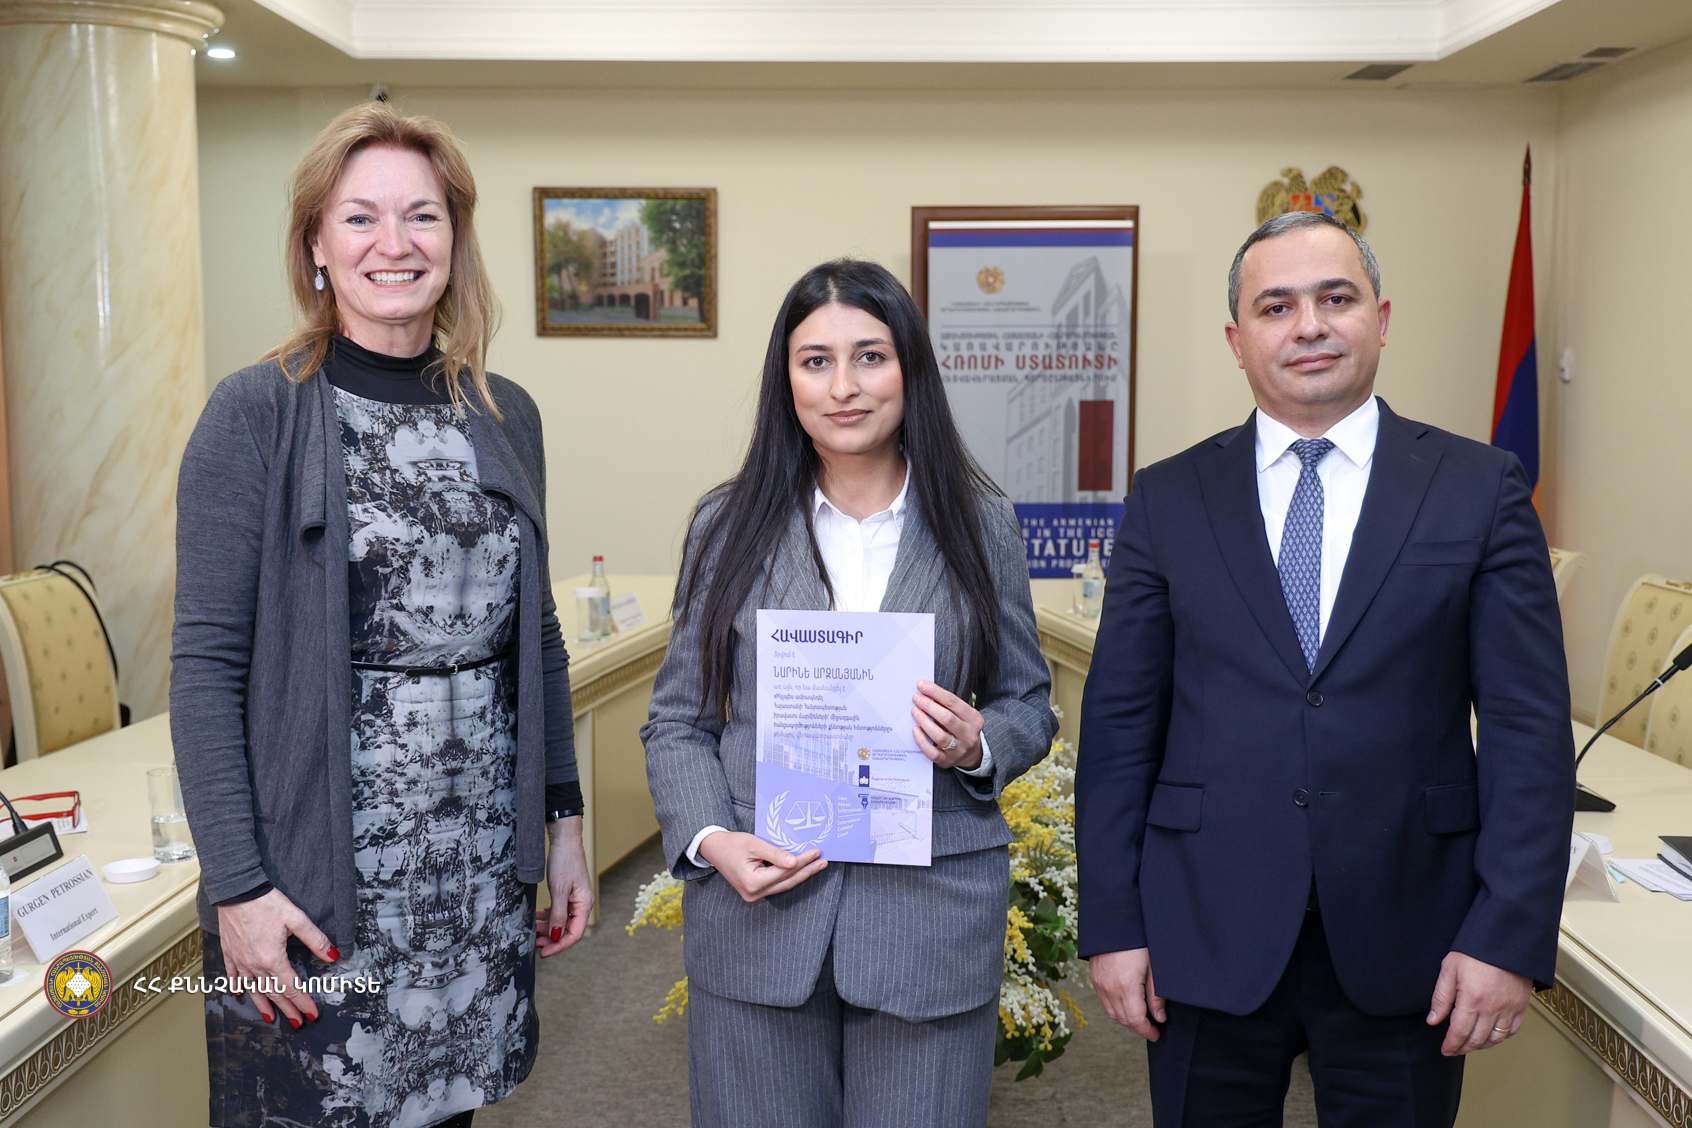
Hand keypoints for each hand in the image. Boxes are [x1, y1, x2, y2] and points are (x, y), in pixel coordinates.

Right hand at [214, 889, 337, 1027]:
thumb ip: (316, 939)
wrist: (237, 891)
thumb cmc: (266, 902)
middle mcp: (255, 965)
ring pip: (254, 988)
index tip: (312, 1014)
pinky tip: (240, 993)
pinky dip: (238, 985)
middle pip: (274, 993)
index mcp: (273, 959)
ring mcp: (240, 960)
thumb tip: (333, 956)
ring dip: (263, 1004)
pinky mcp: (230, 952)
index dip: (303, 1002)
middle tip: (297, 1022)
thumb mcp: (297, 918)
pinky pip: (233, 975)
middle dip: (288, 1009)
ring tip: (271, 1018)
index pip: (292, 987)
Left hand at [536, 815, 594, 956]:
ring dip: (549, 929)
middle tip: (536, 945)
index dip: (560, 945)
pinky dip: (549, 917)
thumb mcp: (559, 891)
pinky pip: (560, 912)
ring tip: (535, 932)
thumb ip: (557, 915)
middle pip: (569, 930)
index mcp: (585, 904)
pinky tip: (538, 917)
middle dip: (553, 939)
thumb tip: (556, 936)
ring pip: (563, 922)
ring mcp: (576, 899)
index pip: (574, 933)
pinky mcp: (569, 894)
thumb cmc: (564, 862)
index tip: (545, 952)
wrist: (565, 841)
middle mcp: (583, 904)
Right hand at [697, 830, 826, 902]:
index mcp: (753, 883)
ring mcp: (755, 895)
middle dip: (807, 871)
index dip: (802, 862)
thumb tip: (795, 863)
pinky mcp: (755, 891)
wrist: (713, 849)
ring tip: (817, 865)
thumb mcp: (754, 845)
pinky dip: (789, 876)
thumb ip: (775, 854)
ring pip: (784, 885)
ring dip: (801, 874)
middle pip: (787, 881)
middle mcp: (754, 893)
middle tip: (823, 862)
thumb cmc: (732, 844)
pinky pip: (777, 884)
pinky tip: (802, 869)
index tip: (816, 852)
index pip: (785, 871)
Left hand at [911, 680, 984, 770]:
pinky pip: (932, 752)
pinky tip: (915, 729)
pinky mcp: (947, 761)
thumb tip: (925, 691)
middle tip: (916, 698)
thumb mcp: (963, 715)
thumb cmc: (962, 727)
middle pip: (947, 718)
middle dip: (929, 706)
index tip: (921, 685)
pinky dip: (922, 740)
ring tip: (914, 711)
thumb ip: (948, 705)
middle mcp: (969, 735)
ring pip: (939, 735)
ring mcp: (958, 749)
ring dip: (924, 721)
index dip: (935, 692)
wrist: (972, 754)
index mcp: (974, 719)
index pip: (953, 702)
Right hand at [1090, 948, 1166, 1040]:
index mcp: (1126, 986)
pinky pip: (1103, 1000)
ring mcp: (1099, 982)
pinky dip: (1115, 1007)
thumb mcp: (1154, 967)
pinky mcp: (1094, 976)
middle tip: (1151, 1028)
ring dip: (1125, 1019)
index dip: (1147, 1031)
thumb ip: (1156, 995)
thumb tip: (1159, 1018)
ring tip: (1139, 1017)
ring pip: (1111, 1012)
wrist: (1115, 921)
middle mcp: (1109, 987)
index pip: (1136, 1020)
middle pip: (1123, 1019)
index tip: (1156, 1034)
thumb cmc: (1138, 940)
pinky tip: (1126, 1003)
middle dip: (1137, 1027)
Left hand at [1427, 951, 1531, 1054]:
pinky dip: (1501, 1038)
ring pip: (1496, 1038)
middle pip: (1477, 1039)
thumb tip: (1434, 1020)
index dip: (1451, 1045)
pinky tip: (1492, 1036)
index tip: (1445, 1050)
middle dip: (1464, 1047)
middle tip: (1455, 1049)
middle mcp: (1492, 1008)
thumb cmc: (1475, 951)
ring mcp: (1509, 1008)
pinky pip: (1512, 1030)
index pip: (1459, 1032)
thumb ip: (1441, 997)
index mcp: (1472, 1000)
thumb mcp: (1450, 969)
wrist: (1504, 939)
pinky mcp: (1521, 1006)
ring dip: (1482, 1045)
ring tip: (1471, 1044)